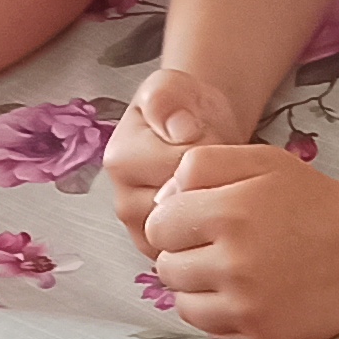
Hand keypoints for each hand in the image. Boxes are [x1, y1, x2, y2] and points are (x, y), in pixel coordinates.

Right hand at [104, 66, 245, 250]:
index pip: (182, 166)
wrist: (192, 130)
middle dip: (213, 181)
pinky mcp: (162, 251)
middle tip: (216, 161)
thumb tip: (180, 130)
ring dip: (215, 205)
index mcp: (121, 160)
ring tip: (215, 180)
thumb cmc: (181, 109)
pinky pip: (196, 249)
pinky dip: (211, 230)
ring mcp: (142, 232)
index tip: (208, 135)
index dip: (209, 150)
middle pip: (188, 202)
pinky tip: (214, 203)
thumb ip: (166, 99)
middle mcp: (124, 202)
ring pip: (194, 229)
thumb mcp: (170, 87)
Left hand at [141, 143, 338, 338]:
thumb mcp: (261, 160)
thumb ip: (201, 166)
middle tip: (221, 247)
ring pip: (183, 303)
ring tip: (233, 272)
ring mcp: (249, 302)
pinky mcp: (264, 333)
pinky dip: (222, 314)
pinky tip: (248, 294)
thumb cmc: (313, 198)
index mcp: (228, 211)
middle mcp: (234, 260)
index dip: (176, 222)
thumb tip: (161, 201)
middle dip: (186, 255)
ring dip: (198, 289)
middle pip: (167, 267)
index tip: (203, 221)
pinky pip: (213, 330)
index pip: (158, 226)